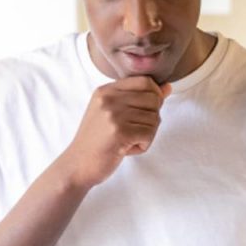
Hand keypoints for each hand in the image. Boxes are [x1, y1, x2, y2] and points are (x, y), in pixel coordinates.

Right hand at [57, 77, 171, 188]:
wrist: (77, 165)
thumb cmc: (98, 141)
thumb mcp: (113, 114)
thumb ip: (139, 99)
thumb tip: (167, 87)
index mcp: (106, 91)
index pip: (145, 80)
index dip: (154, 96)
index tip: (145, 112)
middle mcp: (109, 99)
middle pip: (154, 99)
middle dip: (152, 118)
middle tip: (135, 131)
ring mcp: (113, 115)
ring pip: (154, 118)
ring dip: (147, 134)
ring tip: (127, 141)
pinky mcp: (120, 132)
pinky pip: (149, 134)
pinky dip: (143, 145)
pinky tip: (127, 149)